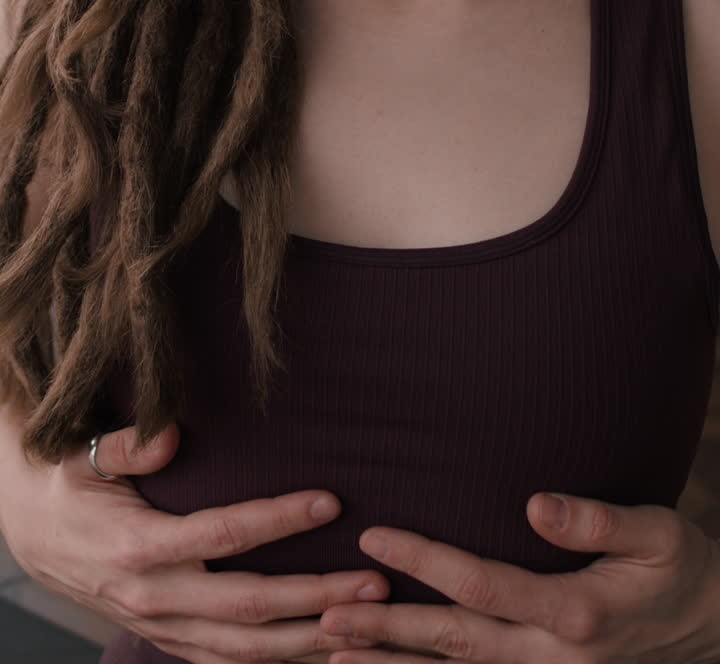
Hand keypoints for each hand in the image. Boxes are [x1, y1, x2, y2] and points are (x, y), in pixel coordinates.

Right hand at [2, 420, 389, 663]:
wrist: (33, 538)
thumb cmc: (68, 486)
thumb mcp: (83, 456)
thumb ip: (128, 446)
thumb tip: (169, 435)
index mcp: (139, 546)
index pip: (223, 534)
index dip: (279, 519)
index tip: (331, 501)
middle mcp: (155, 597)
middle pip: (249, 606)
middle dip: (317, 596)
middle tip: (375, 581)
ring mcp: (163, 627)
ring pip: (246, 649)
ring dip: (310, 638)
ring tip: (367, 622)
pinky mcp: (169, 640)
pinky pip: (228, 663)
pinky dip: (276, 662)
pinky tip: (320, 651)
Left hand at [319, 492, 719, 663]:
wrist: (710, 627)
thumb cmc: (679, 568)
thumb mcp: (656, 533)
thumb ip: (595, 521)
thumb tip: (535, 503)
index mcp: (575, 612)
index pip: (481, 584)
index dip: (424, 560)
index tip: (373, 536)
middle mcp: (552, 657)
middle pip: (454, 643)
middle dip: (387, 631)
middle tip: (324, 617)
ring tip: (331, 657)